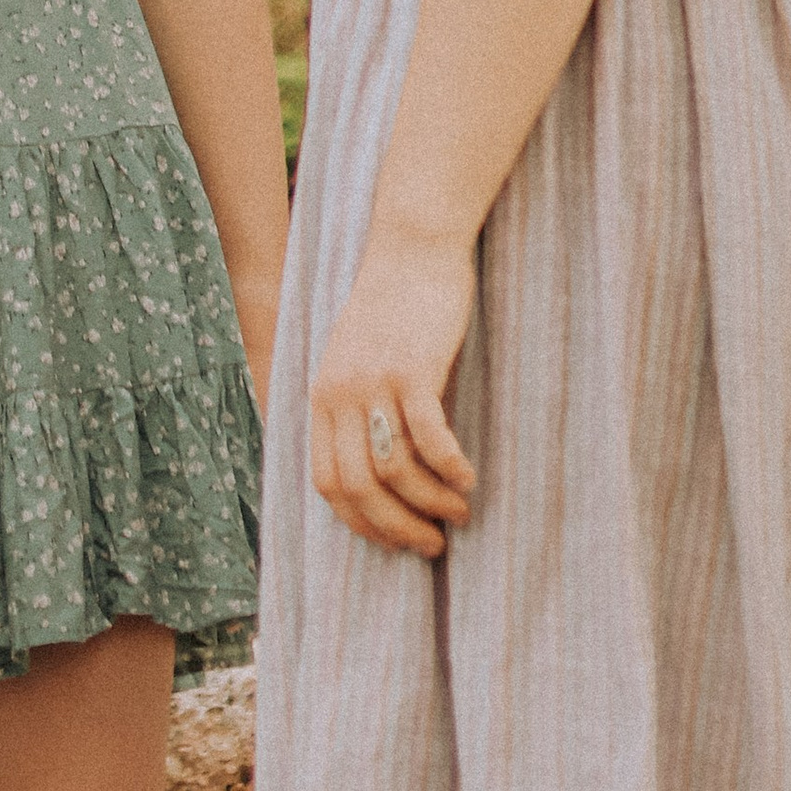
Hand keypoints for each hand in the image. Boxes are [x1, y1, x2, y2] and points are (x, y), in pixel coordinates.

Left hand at [307, 233, 477, 556]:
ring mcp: (373, 381)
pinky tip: (468, 478)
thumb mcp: (356, 358)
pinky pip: (430, 439)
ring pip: (395, 471)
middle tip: (431, 545)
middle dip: (396, 528)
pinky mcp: (412, 368)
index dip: (361, 523)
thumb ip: (358, 408)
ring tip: (459, 513)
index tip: (394, 542)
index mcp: (322, 394)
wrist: (411, 245)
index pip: (327, 482)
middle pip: (358, 487)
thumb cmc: (393, 306)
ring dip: (430, 504)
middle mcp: (339, 392)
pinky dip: (450, 469)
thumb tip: (382, 475)